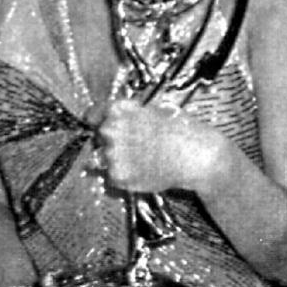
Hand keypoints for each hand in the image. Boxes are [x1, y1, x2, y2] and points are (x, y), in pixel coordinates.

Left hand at [98, 98, 221, 193]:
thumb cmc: (180, 131)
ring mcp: (112, 154)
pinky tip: (142, 171)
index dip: (96, 119)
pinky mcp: (118, 175)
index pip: (93, 113)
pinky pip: (112, 176)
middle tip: (132, 146)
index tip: (96, 124)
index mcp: (118, 110)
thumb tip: (113, 119)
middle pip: (99, 136)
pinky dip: (123, 176)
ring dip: (115, 159)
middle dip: (111, 140)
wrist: (192, 155)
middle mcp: (110, 130)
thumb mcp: (153, 110)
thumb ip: (130, 115)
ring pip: (102, 157)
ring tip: (140, 160)